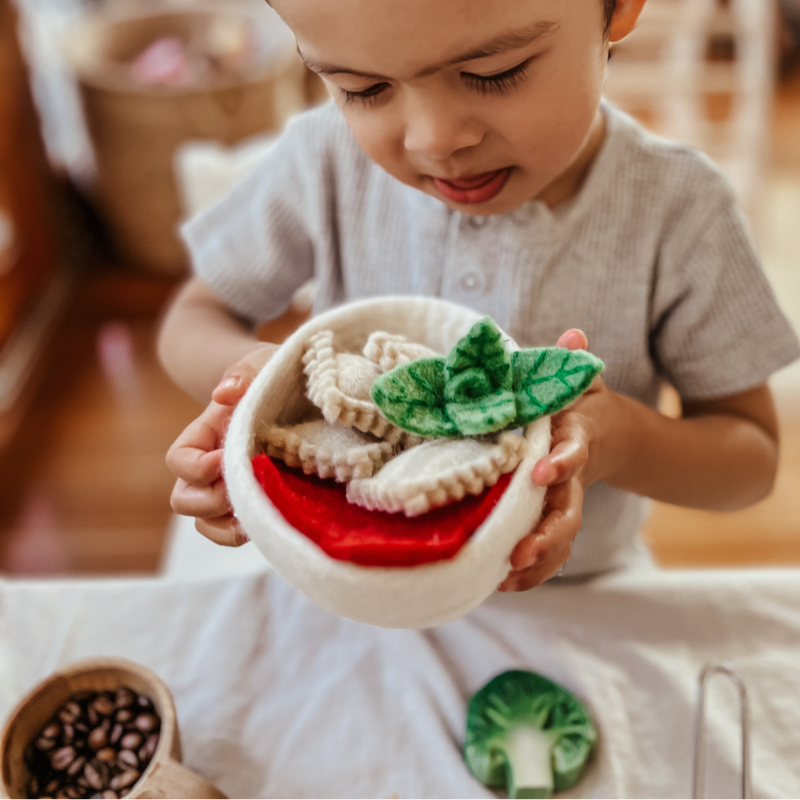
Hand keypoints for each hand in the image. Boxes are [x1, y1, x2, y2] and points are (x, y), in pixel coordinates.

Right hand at [166, 344, 277, 545]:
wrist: (292, 390)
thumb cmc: (272, 374)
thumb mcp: (261, 362)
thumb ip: (244, 371)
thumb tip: (224, 393)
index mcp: (206, 433)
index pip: (178, 460)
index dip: (196, 467)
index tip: (226, 456)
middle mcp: (210, 466)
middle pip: (183, 499)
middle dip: (210, 499)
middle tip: (245, 485)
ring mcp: (228, 487)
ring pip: (205, 522)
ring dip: (226, 523)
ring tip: (257, 508)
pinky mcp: (253, 502)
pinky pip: (232, 532)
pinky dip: (244, 533)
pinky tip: (269, 519)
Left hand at [497, 329, 606, 591]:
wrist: (611, 437)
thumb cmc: (581, 406)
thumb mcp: (581, 380)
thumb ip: (573, 362)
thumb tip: (574, 332)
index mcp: (575, 440)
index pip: (573, 451)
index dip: (561, 462)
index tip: (541, 472)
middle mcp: (574, 478)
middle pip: (568, 511)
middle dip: (547, 534)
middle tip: (519, 551)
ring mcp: (567, 502)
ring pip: (560, 539)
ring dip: (537, 562)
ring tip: (504, 578)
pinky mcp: (557, 519)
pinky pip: (551, 550)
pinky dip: (532, 570)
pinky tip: (502, 585)